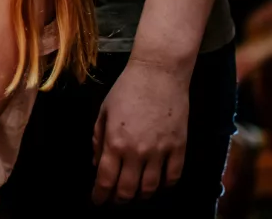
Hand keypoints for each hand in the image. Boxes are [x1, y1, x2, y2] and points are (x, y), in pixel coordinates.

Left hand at [92, 58, 189, 204]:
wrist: (159, 74)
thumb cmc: (126, 90)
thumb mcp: (104, 112)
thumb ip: (98, 139)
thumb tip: (96, 162)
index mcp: (114, 142)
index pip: (105, 180)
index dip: (100, 195)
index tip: (97, 201)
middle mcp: (137, 152)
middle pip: (127, 191)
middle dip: (118, 201)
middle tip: (114, 201)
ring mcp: (160, 151)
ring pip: (150, 188)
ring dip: (140, 196)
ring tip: (134, 195)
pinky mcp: (179, 148)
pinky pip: (173, 177)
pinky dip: (165, 186)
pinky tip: (157, 185)